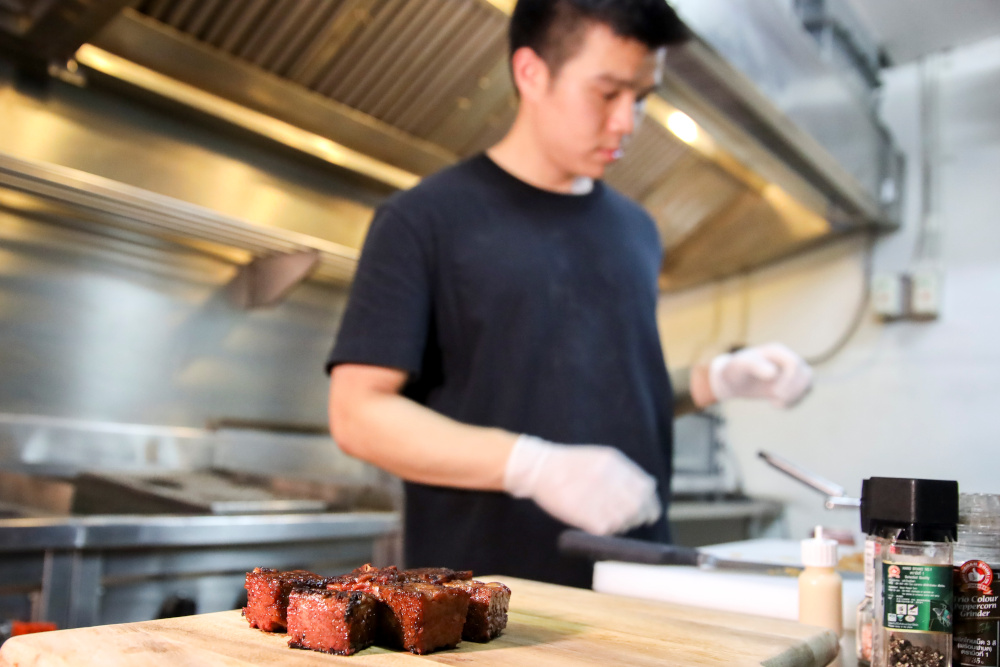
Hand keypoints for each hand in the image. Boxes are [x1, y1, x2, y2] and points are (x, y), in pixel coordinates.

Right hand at [503, 435, 661, 534]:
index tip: (650, 512)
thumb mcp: (601, 458)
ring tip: (611, 520)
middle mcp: (609, 479)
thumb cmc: (570, 464)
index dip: (650, 503)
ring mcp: (597, 496)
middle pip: (638, 506)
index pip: (646, 488)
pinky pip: (607, 529)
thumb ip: (625, 471)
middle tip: (635, 521)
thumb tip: (649, 486)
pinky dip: (607, 530)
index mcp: (615, 464)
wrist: (539, 468)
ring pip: (624, 520)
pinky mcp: (585, 514)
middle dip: (640, 516)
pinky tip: (598, 524)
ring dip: (623, 524)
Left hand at [708, 343, 812, 407]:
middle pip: (806, 374)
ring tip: (777, 402)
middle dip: (794, 390)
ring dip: (797, 396)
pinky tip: (776, 404)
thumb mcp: (740, 366)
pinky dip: (794, 402)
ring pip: (808, 383)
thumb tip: (773, 373)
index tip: (775, 392)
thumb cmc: (735, 370)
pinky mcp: (790, 383)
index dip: (789, 380)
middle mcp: (786, 359)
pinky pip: (803, 393)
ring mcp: (790, 372)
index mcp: (777, 351)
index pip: (794, 364)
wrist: (733, 380)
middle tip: (776, 397)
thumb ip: (755, 366)